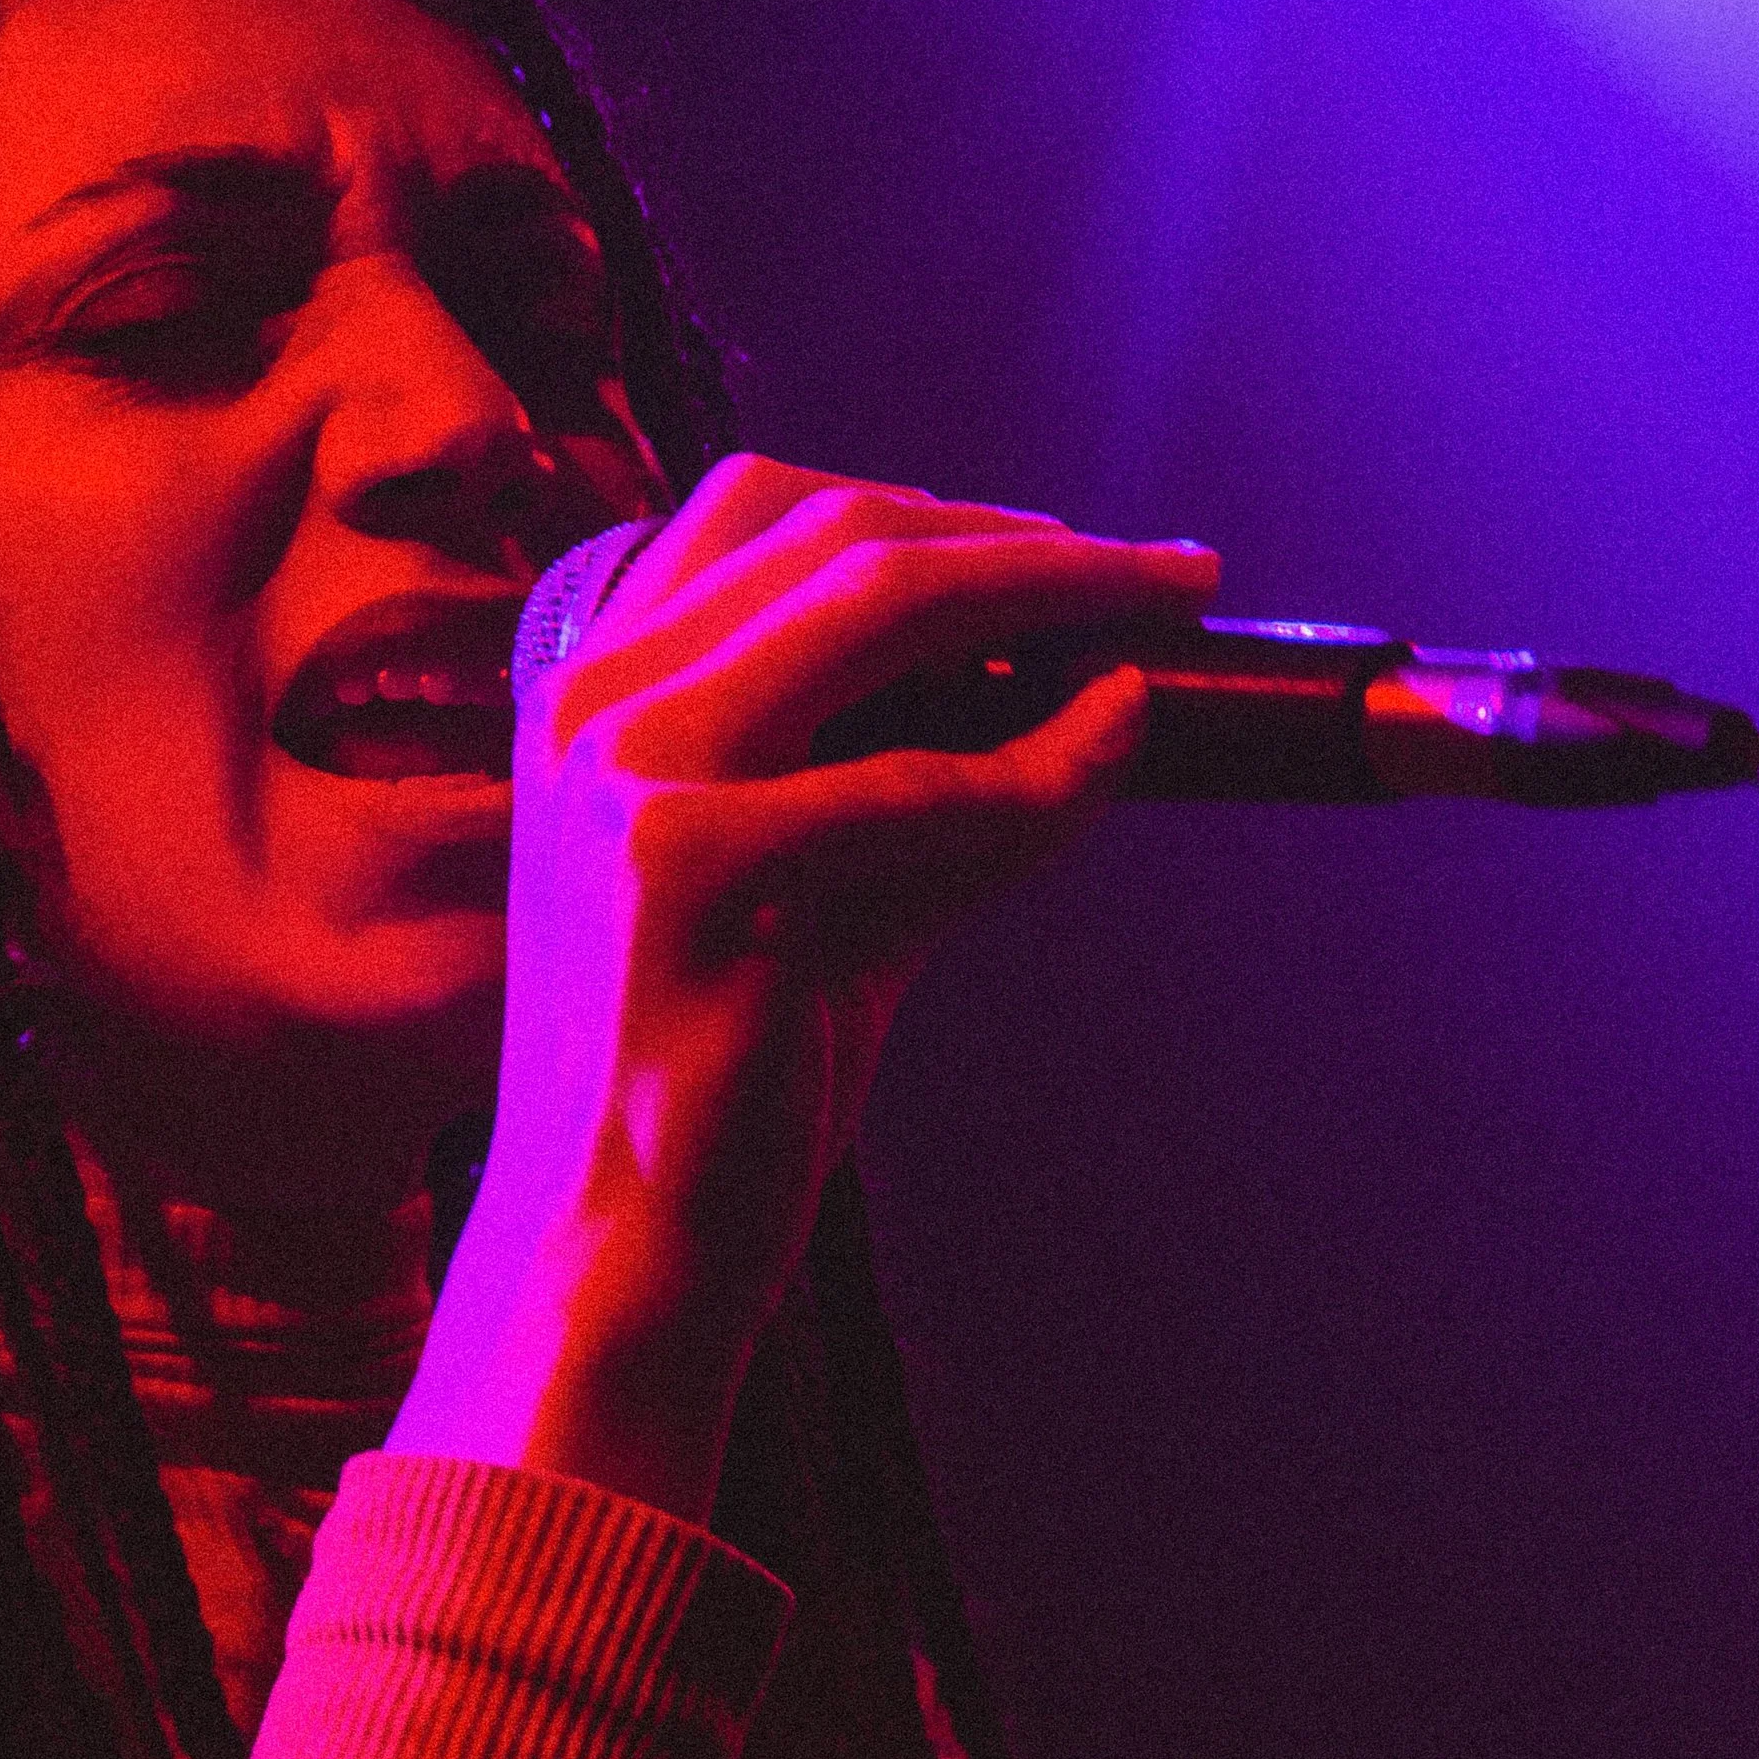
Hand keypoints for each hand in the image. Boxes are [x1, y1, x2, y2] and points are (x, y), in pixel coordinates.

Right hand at [390, 455, 1219, 1522]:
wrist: (614, 1253)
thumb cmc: (711, 1086)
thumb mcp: (818, 897)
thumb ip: (915, 784)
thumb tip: (1094, 706)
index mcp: (593, 692)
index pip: (761, 508)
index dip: (936, 505)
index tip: (1066, 552)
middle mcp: (595, 704)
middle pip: (840, 527)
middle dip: (1029, 538)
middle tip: (1165, 575)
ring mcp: (632, 774)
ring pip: (887, 602)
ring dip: (1059, 597)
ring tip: (1164, 631)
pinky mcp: (691, 865)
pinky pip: (929, 780)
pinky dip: (1046, 766)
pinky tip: (1110, 758)